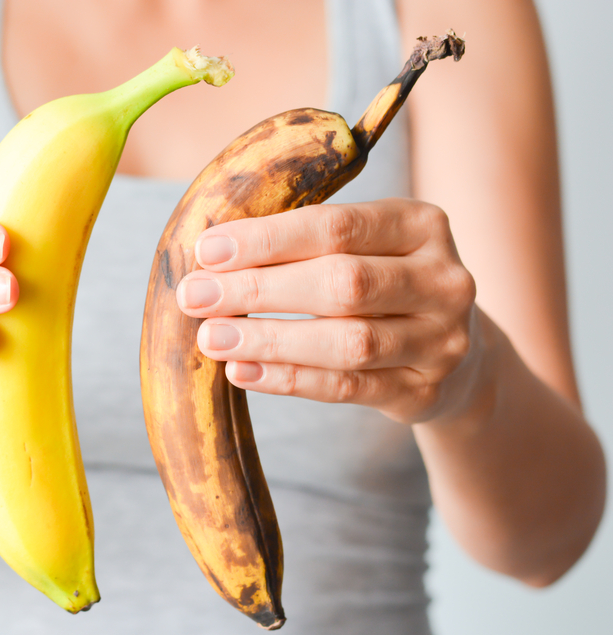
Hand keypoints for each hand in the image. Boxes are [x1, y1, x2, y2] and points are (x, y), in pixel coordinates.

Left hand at [176, 198, 479, 423]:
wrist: (456, 354)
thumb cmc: (382, 284)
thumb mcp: (364, 246)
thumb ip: (303, 242)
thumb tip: (211, 253)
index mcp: (422, 225)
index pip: (336, 227)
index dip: (267, 239)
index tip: (207, 251)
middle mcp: (442, 281)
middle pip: (342, 284)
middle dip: (258, 290)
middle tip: (195, 297)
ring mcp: (441, 341)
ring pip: (347, 343)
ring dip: (269, 340)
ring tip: (210, 338)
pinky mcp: (424, 392)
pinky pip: (347, 389)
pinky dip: (289, 380)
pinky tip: (242, 371)